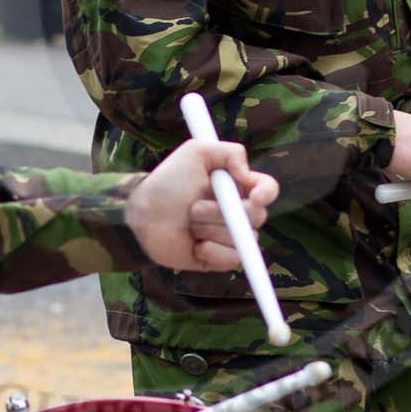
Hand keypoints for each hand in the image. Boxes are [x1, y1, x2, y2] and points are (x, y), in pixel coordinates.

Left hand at [128, 139, 277, 271]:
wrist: (143, 215)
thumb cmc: (168, 182)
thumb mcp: (196, 152)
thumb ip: (229, 152)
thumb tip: (248, 173)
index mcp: (236, 186)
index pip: (267, 189)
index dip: (267, 193)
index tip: (255, 197)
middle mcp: (237, 212)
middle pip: (257, 217)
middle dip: (223, 213)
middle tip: (194, 207)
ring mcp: (229, 236)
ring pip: (242, 239)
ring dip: (211, 230)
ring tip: (189, 223)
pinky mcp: (219, 258)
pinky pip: (231, 259)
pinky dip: (212, 251)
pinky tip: (195, 245)